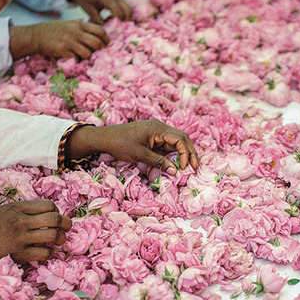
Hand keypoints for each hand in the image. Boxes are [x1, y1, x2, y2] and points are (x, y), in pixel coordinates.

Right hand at [0, 199, 71, 267]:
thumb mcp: (4, 211)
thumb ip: (22, 211)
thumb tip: (44, 213)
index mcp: (17, 207)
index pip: (48, 205)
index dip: (57, 211)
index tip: (55, 217)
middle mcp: (20, 220)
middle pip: (55, 218)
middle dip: (66, 224)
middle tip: (67, 228)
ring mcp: (20, 236)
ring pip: (53, 235)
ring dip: (60, 239)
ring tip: (59, 241)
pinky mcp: (18, 252)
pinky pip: (43, 253)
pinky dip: (48, 253)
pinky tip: (45, 252)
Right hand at [9, 19, 109, 60]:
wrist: (36, 35)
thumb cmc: (54, 31)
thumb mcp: (69, 24)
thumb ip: (82, 29)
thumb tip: (98, 37)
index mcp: (79, 24)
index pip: (100, 30)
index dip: (106, 38)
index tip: (106, 44)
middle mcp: (75, 32)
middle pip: (97, 42)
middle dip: (100, 50)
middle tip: (98, 53)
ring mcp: (69, 41)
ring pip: (88, 53)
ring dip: (88, 57)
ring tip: (83, 56)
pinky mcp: (62, 51)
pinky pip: (76, 58)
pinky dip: (76, 60)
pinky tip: (72, 58)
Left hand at [60, 0, 132, 23]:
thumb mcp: (89, 11)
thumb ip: (98, 20)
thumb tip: (106, 30)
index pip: (118, 13)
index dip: (116, 23)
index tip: (111, 29)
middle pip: (128, 10)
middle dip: (125, 21)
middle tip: (118, 28)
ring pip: (129, 8)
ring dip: (126, 17)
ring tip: (117, 24)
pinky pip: (125, 6)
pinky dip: (123, 13)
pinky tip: (114, 18)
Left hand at [67, 120, 199, 174]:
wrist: (105, 138)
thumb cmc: (121, 144)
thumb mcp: (140, 155)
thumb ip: (159, 162)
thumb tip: (176, 171)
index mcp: (158, 128)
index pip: (180, 139)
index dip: (185, 153)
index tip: (183, 167)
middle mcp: (160, 127)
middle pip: (182, 138)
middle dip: (190, 152)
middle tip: (195, 167)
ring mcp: (157, 131)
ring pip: (176, 141)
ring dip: (183, 153)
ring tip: (188, 166)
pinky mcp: (153, 136)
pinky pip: (167, 144)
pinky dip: (173, 153)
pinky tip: (175, 163)